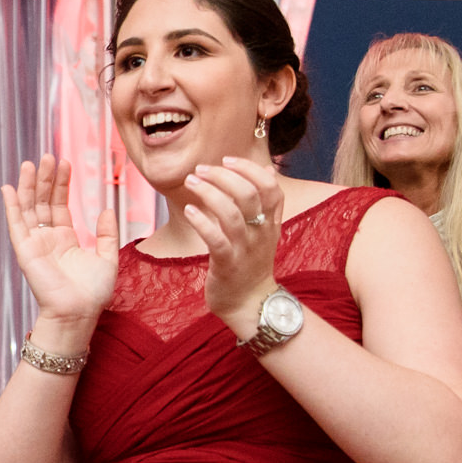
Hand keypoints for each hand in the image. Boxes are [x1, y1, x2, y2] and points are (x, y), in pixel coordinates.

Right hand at [0, 157, 116, 323]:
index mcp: (65, 239)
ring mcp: (34, 244)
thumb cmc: (93, 293)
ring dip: (28, 186)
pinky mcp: (25, 251)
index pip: (59, 204)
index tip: (64, 163)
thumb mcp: (107, 258)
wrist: (78, 313)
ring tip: (31, 163)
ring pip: (28, 208)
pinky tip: (8, 188)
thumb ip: (107, 234)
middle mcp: (47, 238)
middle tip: (48, 156)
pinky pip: (16, 225)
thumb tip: (106, 209)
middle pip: (42, 201)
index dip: (60, 184)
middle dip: (44, 179)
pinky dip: (11, 206)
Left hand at [183, 157, 286, 334]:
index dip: (250, 169)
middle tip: (201, 169)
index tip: (227, 159)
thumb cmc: (252, 263)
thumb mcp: (265, 231)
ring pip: (231, 214)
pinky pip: (216, 240)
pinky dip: (202, 222)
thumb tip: (268, 169)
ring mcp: (245, 249)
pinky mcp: (227, 265)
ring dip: (209, 193)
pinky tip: (189, 210)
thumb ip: (267, 201)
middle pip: (249, 195)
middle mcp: (261, 233)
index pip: (271, 187)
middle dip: (223, 176)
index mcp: (271, 223)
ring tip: (191, 181)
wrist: (250, 303)